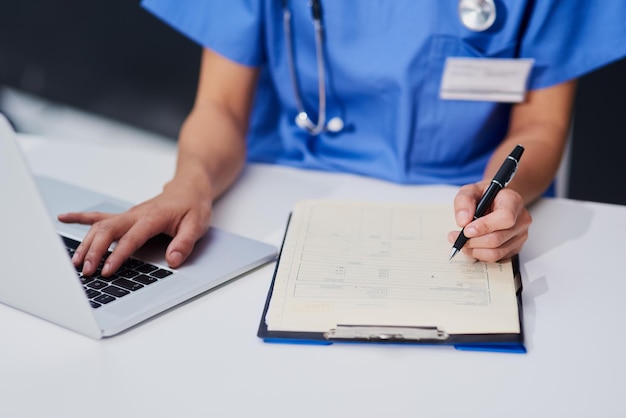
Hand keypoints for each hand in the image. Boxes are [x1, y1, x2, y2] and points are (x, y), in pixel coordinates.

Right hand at [58, 178, 212, 276]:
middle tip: (86, 270)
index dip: (118, 255)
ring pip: (100, 226)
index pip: (131, 238)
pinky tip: (63, 218)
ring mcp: (128, 215)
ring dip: (86, 243)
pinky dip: (80, 217)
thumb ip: (184, 243)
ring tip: (76, 262)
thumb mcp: (197, 225)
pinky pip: (99, 216)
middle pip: (108, 230)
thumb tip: (173, 260)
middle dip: (94, 251)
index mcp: (152, 218)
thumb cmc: (193, 206)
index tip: (107, 270)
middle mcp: (136, 215)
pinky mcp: (125, 216)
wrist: (190, 188)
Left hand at [447, 182, 531, 261]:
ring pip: (495, 252)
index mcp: (513, 201)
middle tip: (455, 237)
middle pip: (497, 239)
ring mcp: (520, 236)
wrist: (495, 202)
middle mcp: (521, 220)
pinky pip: (496, 258)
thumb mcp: (470, 191)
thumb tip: (463, 221)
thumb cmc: (484, 196)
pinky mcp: (515, 248)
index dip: (484, 226)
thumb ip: (464, 201)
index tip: (467, 229)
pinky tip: (472, 245)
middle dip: (472, 241)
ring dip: (473, 250)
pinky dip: (479, 254)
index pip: (505, 218)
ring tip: (461, 242)